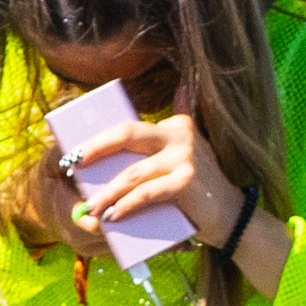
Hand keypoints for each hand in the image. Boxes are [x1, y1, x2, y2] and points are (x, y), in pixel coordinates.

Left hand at [66, 104, 246, 257]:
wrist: (232, 216)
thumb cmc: (200, 187)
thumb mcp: (189, 151)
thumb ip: (179, 123)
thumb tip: (178, 89)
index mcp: (175, 126)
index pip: (129, 128)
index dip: (99, 139)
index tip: (75, 153)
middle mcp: (180, 135)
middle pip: (126, 135)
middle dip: (95, 149)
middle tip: (73, 164)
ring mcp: (185, 158)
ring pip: (132, 172)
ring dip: (107, 192)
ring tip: (92, 208)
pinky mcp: (187, 182)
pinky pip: (147, 193)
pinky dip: (127, 205)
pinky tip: (113, 216)